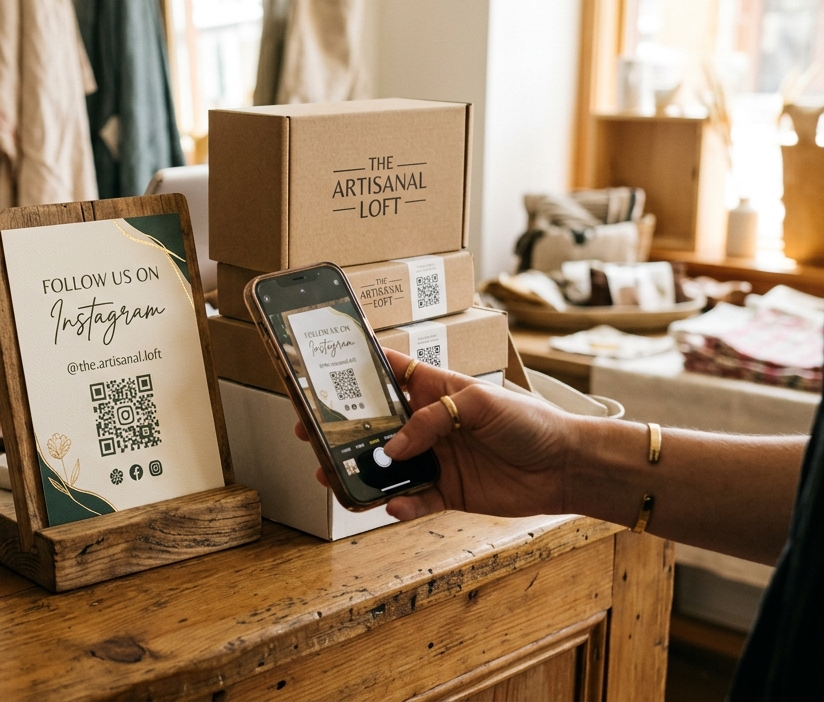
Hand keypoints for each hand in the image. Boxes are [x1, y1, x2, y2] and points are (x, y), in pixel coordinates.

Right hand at [294, 349, 577, 522]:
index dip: (357, 370)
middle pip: (376, 425)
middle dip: (342, 430)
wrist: (567, 465)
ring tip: (334, 475)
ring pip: (388, 467)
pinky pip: (414, 501)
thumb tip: (392, 448)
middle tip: (310, 433)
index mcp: (436, 390)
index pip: (389, 373)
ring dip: (363, 472)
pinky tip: (391, 507)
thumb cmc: (531, 420)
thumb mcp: (479, 403)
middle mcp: (431, 424)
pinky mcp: (449, 492)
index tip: (321, 370)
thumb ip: (430, 420)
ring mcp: (437, 459)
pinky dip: (400, 506)